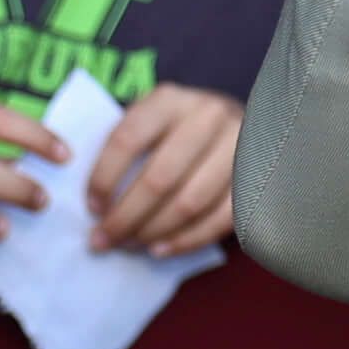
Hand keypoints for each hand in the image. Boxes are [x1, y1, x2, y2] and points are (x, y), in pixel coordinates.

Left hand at [86, 86, 244, 257]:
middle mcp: (208, 117)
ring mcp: (237, 146)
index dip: (103, 178)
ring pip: (189, 203)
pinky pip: (218, 220)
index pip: (128, 139)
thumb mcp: (151, 119)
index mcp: (171, 99)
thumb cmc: (179, 129)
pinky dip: (186, 241)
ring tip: (130, 245)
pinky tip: (160, 249)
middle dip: (125, 217)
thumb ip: (123, 147)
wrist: (243, 123)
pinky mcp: (257, 177)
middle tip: (103, 239)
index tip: (91, 207)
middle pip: (159, 178)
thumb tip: (92, 202)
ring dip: (153, 232)